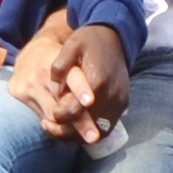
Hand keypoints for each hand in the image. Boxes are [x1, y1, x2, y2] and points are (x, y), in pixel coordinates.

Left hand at [8, 19, 131, 140]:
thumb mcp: (71, 45)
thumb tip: (53, 89)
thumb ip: (60, 66)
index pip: (78, 110)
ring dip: (79, 136)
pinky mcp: (123, 105)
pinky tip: (74, 126)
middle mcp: (112, 94)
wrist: (115, 37)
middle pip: (89, 126)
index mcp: (98, 80)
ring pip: (99, 132)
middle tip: (48, 126)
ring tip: (59, 130)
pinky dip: (90, 132)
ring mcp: (120, 102)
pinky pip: (107, 127)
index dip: (61, 116)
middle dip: (67, 130)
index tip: (49, 115)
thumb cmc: (89, 41)